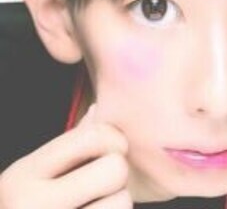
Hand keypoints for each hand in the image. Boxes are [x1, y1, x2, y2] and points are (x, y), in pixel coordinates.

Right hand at [0, 106, 130, 208]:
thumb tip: (97, 111)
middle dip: (115, 177)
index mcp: (21, 176)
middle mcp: (30, 205)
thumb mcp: (29, 176)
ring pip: (121, 203)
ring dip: (115, 205)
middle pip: (114, 169)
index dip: (113, 140)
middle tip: (100, 187)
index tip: (108, 152)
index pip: (92, 136)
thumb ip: (67, 147)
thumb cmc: (20, 208)